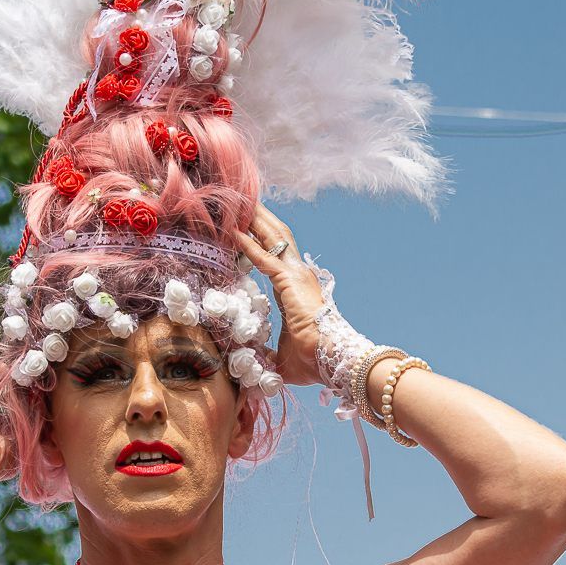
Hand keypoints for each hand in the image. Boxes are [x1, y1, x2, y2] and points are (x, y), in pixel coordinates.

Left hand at [233, 202, 327, 387]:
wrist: (333, 360)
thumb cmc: (314, 361)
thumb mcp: (281, 358)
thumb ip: (265, 356)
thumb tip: (249, 365)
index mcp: (295, 288)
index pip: (273, 255)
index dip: (258, 239)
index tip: (242, 224)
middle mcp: (298, 275)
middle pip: (275, 237)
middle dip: (258, 218)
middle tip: (240, 199)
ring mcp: (296, 275)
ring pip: (272, 238)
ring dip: (254, 220)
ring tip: (238, 202)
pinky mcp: (290, 281)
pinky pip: (264, 258)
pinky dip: (247, 243)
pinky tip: (232, 231)